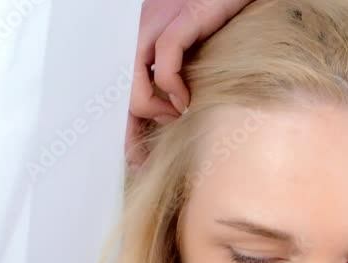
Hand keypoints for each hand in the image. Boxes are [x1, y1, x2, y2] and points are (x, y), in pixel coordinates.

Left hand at [125, 0, 254, 169]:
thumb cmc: (227, 22)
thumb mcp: (199, 58)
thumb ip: (183, 82)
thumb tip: (177, 117)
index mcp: (145, 40)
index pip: (124, 89)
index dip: (125, 125)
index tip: (135, 158)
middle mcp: (144, 31)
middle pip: (120, 86)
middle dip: (129, 127)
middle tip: (147, 156)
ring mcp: (160, 23)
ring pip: (134, 75)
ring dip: (153, 106)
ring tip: (176, 115)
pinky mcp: (183, 18)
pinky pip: (165, 56)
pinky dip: (171, 83)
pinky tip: (186, 99)